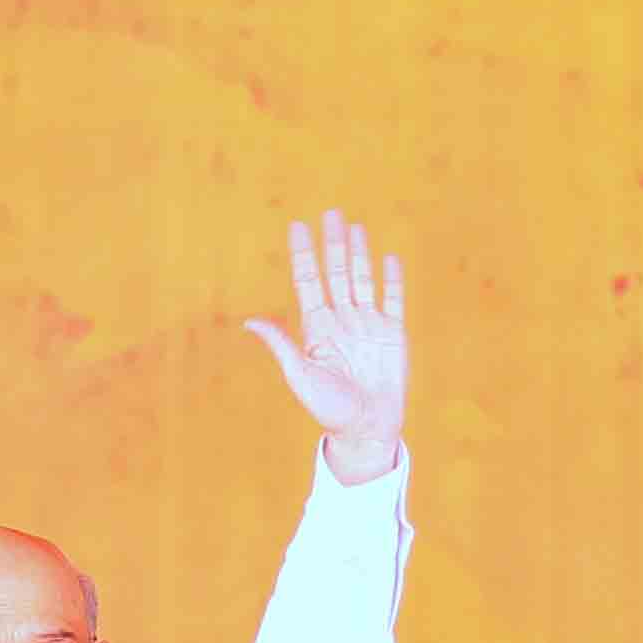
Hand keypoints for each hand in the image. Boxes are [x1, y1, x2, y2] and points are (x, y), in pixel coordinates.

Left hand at [247, 211, 407, 485]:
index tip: (297, 226)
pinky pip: (393, 300)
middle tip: (330, 213)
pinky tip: (387, 258)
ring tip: (353, 226)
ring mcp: (368, 324)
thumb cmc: (329, 409)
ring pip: (361, 279)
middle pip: (335, 273)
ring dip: (358, 253)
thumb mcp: (301, 376)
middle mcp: (341, 321)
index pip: (308, 282)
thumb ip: (281, 346)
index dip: (303, 254)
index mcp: (316, 329)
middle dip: (332, 244)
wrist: (366, 429)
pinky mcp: (393, 334)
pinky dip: (391, 279)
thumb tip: (249, 322)